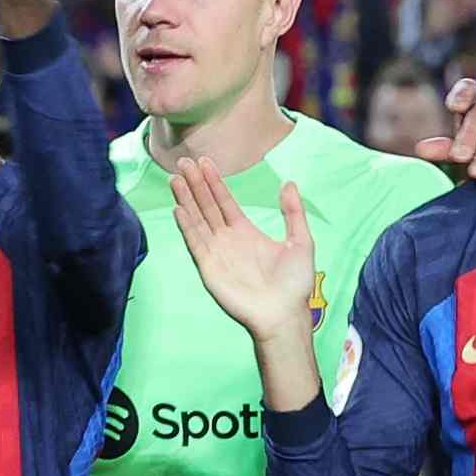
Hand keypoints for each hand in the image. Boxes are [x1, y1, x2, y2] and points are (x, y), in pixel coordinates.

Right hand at [162, 150, 318, 340]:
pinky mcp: (210, 268)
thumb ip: (293, 212)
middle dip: (195, 184)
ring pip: (197, 220)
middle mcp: (228, 239)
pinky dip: (187, 226)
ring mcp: (217, 253)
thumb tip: (289, 184)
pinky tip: (179, 208)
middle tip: (183, 161)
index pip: (225, 201)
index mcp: (246, 232)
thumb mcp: (300, 241)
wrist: (284, 314)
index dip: (214, 182)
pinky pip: (196, 243)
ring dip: (186, 199)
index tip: (204, 161)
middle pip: (207, 206)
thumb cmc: (294, 283)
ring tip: (175, 178)